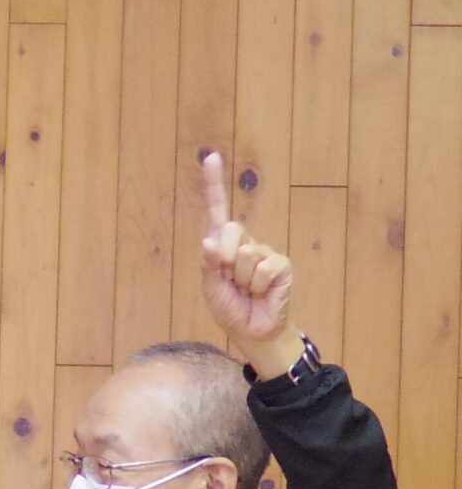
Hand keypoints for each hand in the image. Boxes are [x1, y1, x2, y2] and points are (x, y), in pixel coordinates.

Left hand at [199, 152, 297, 372]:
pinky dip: (256, 285)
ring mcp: (265, 253)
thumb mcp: (210, 287)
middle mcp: (245, 244)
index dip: (215, 184)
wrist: (251, 331)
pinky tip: (261, 293)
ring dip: (240, 279)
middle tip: (230, 282)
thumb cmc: (230, 308)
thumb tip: (210, 240)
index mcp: (224, 246)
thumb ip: (209, 263)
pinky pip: (263, 267)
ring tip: (245, 291)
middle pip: (229, 231)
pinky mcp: (280, 265)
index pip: (217, 212)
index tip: (210, 157)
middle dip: (224, 259)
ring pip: (245, 255)